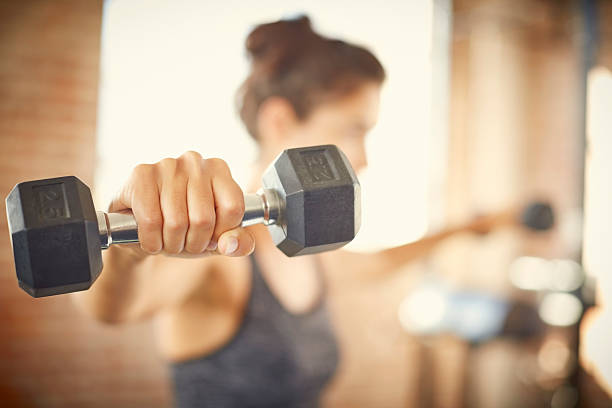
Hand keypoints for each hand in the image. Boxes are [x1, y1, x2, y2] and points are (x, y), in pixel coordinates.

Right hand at [109, 151, 254, 256]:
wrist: (137, 229)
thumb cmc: (184, 229)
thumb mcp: (216, 239)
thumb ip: (238, 243)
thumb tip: (231, 244)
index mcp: (220, 170)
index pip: (233, 208)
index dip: (221, 233)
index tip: (210, 237)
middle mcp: (195, 161)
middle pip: (203, 219)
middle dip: (193, 243)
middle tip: (184, 242)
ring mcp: (167, 164)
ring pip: (176, 222)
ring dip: (171, 244)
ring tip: (167, 239)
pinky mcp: (141, 173)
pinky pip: (151, 221)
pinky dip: (151, 241)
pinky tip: (150, 237)